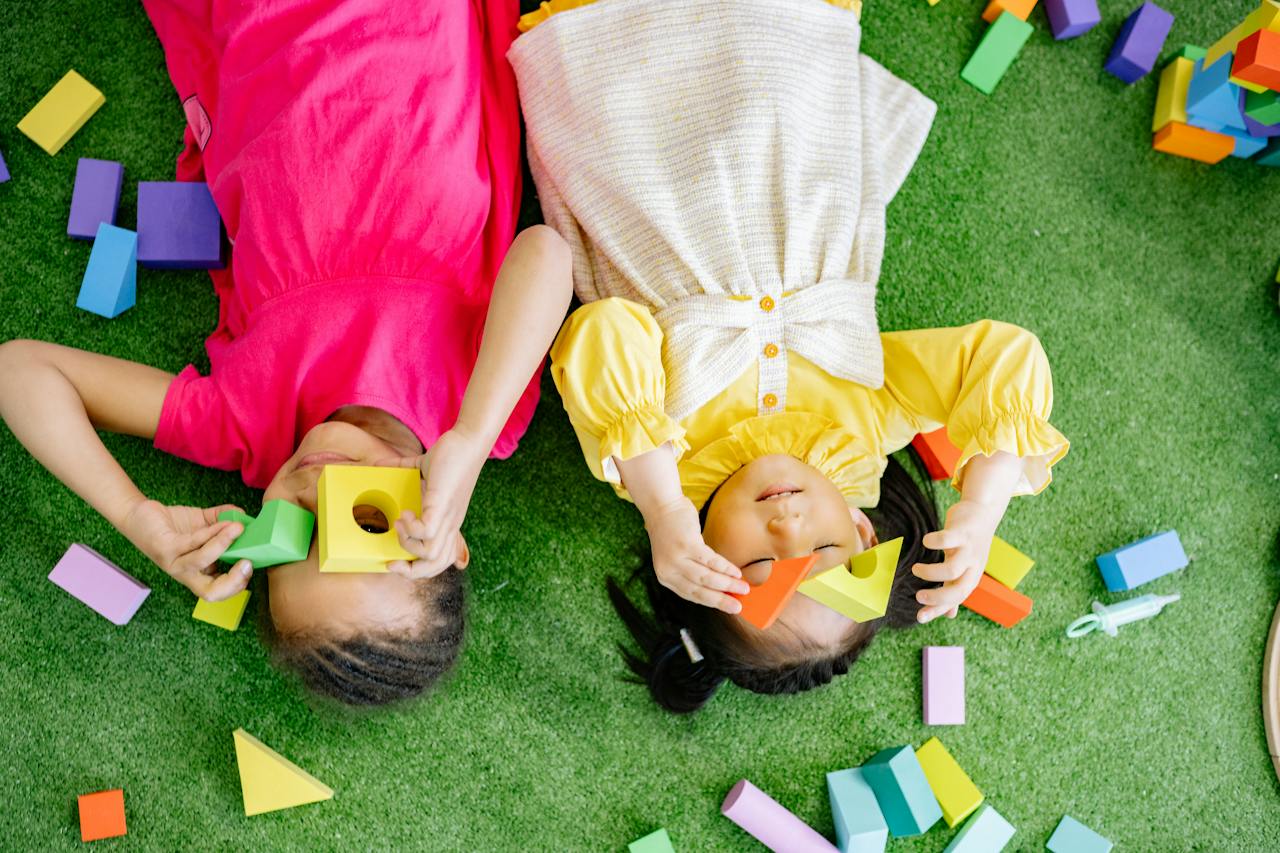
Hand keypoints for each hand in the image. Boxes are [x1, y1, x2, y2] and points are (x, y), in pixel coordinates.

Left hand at [121, 500, 251, 600]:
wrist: (139, 514)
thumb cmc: (173, 524)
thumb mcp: (205, 523)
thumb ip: (224, 520)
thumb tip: (244, 516)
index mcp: (199, 572)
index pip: (218, 591)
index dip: (237, 585)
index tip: (250, 565)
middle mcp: (186, 573)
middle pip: (209, 593)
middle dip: (233, 582)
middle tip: (247, 562)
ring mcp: (174, 563)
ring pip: (201, 562)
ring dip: (223, 544)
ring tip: (238, 529)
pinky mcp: (164, 548)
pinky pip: (192, 543)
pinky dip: (211, 532)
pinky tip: (223, 522)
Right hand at [383, 427, 487, 579]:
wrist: (468, 441)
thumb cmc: (451, 455)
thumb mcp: (423, 471)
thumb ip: (402, 469)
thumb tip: (379, 465)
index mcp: (446, 522)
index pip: (440, 560)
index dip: (418, 568)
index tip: (395, 561)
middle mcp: (449, 524)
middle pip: (436, 565)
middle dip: (410, 571)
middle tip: (392, 560)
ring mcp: (448, 516)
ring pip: (432, 554)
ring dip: (408, 543)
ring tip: (400, 522)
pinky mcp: (443, 504)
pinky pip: (428, 531)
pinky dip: (412, 527)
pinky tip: (406, 511)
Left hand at [645, 497, 749, 613]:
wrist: (662, 506)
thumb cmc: (673, 531)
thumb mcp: (677, 556)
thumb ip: (691, 571)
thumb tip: (720, 585)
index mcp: (666, 577)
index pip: (691, 595)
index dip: (711, 602)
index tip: (728, 608)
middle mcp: (668, 570)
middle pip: (699, 590)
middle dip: (721, 600)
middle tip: (738, 607)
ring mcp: (676, 558)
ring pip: (706, 578)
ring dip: (728, 585)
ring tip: (744, 588)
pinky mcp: (686, 545)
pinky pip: (710, 561)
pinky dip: (725, 568)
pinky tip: (736, 572)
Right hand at [910, 498, 1001, 622]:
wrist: (983, 513)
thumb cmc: (969, 545)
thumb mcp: (965, 569)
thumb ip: (955, 589)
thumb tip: (950, 615)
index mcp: (971, 578)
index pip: (957, 600)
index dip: (938, 610)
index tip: (919, 617)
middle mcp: (972, 567)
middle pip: (959, 590)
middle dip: (937, 597)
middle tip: (918, 596)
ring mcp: (969, 549)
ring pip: (952, 569)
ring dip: (930, 573)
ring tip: (915, 569)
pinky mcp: (963, 532)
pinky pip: (948, 539)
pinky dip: (933, 542)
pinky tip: (925, 541)